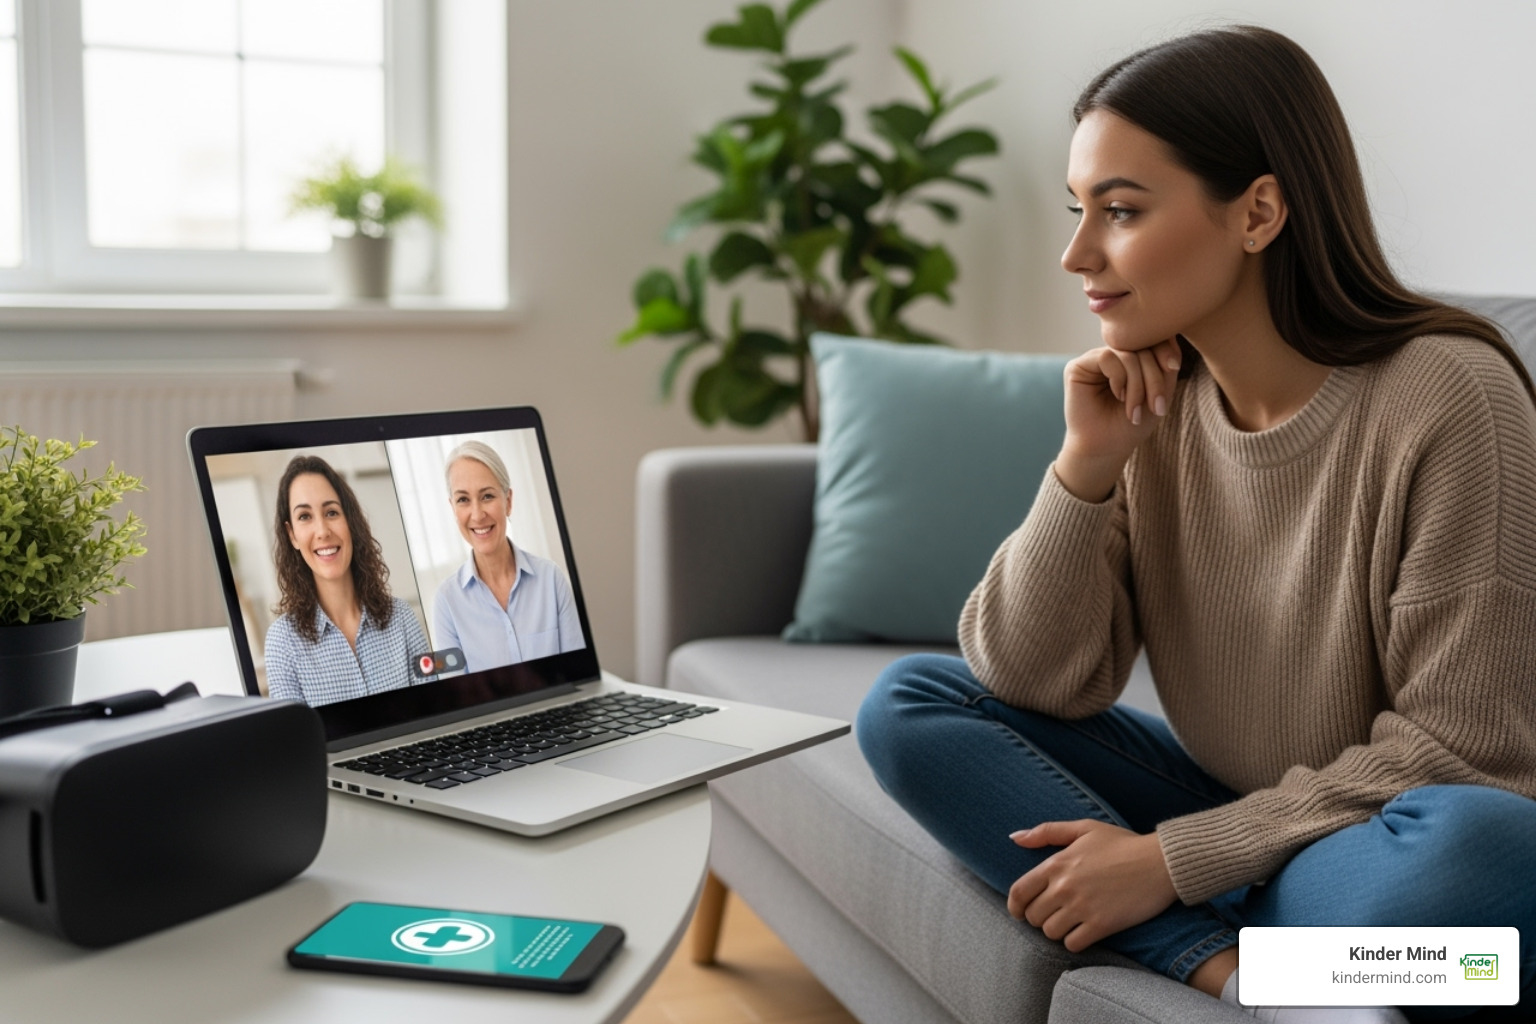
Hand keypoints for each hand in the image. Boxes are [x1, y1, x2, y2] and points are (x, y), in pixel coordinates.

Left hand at [1006, 820, 1177, 952]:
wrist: (1161, 862)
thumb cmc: (1123, 843)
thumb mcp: (1084, 828)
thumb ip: (1046, 832)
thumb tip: (1015, 838)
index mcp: (1056, 864)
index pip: (1019, 892)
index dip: (1015, 906)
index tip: (1020, 912)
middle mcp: (1064, 887)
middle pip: (1033, 916)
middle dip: (1040, 917)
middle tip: (1055, 913)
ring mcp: (1082, 907)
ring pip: (1050, 932)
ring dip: (1058, 930)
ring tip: (1071, 922)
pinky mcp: (1101, 925)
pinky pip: (1072, 944)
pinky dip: (1075, 941)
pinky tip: (1085, 932)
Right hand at [1055, 338, 1181, 501]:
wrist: (1106, 448)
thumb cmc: (1132, 424)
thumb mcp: (1160, 392)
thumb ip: (1166, 363)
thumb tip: (1169, 334)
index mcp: (1131, 358)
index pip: (1152, 339)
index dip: (1165, 349)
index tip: (1174, 368)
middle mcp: (1113, 355)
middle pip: (1142, 346)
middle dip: (1153, 377)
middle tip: (1156, 406)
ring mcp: (1095, 359)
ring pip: (1126, 353)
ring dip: (1137, 383)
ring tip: (1134, 409)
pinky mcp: (1078, 366)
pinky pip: (1107, 357)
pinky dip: (1119, 378)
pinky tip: (1117, 395)